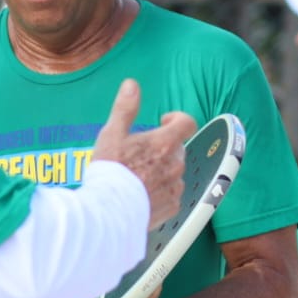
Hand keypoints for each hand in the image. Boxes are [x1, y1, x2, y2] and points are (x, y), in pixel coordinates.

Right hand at [90, 79, 196, 229]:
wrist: (110, 211)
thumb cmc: (110, 172)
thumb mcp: (112, 134)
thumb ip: (125, 108)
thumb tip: (132, 85)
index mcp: (164, 143)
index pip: (187, 123)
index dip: (177, 119)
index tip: (163, 121)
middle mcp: (175, 164)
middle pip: (177, 149)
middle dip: (163, 148)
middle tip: (140, 154)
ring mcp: (175, 187)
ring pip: (174, 173)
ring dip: (162, 171)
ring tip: (138, 177)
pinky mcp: (172, 207)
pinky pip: (171, 195)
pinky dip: (160, 192)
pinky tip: (142, 194)